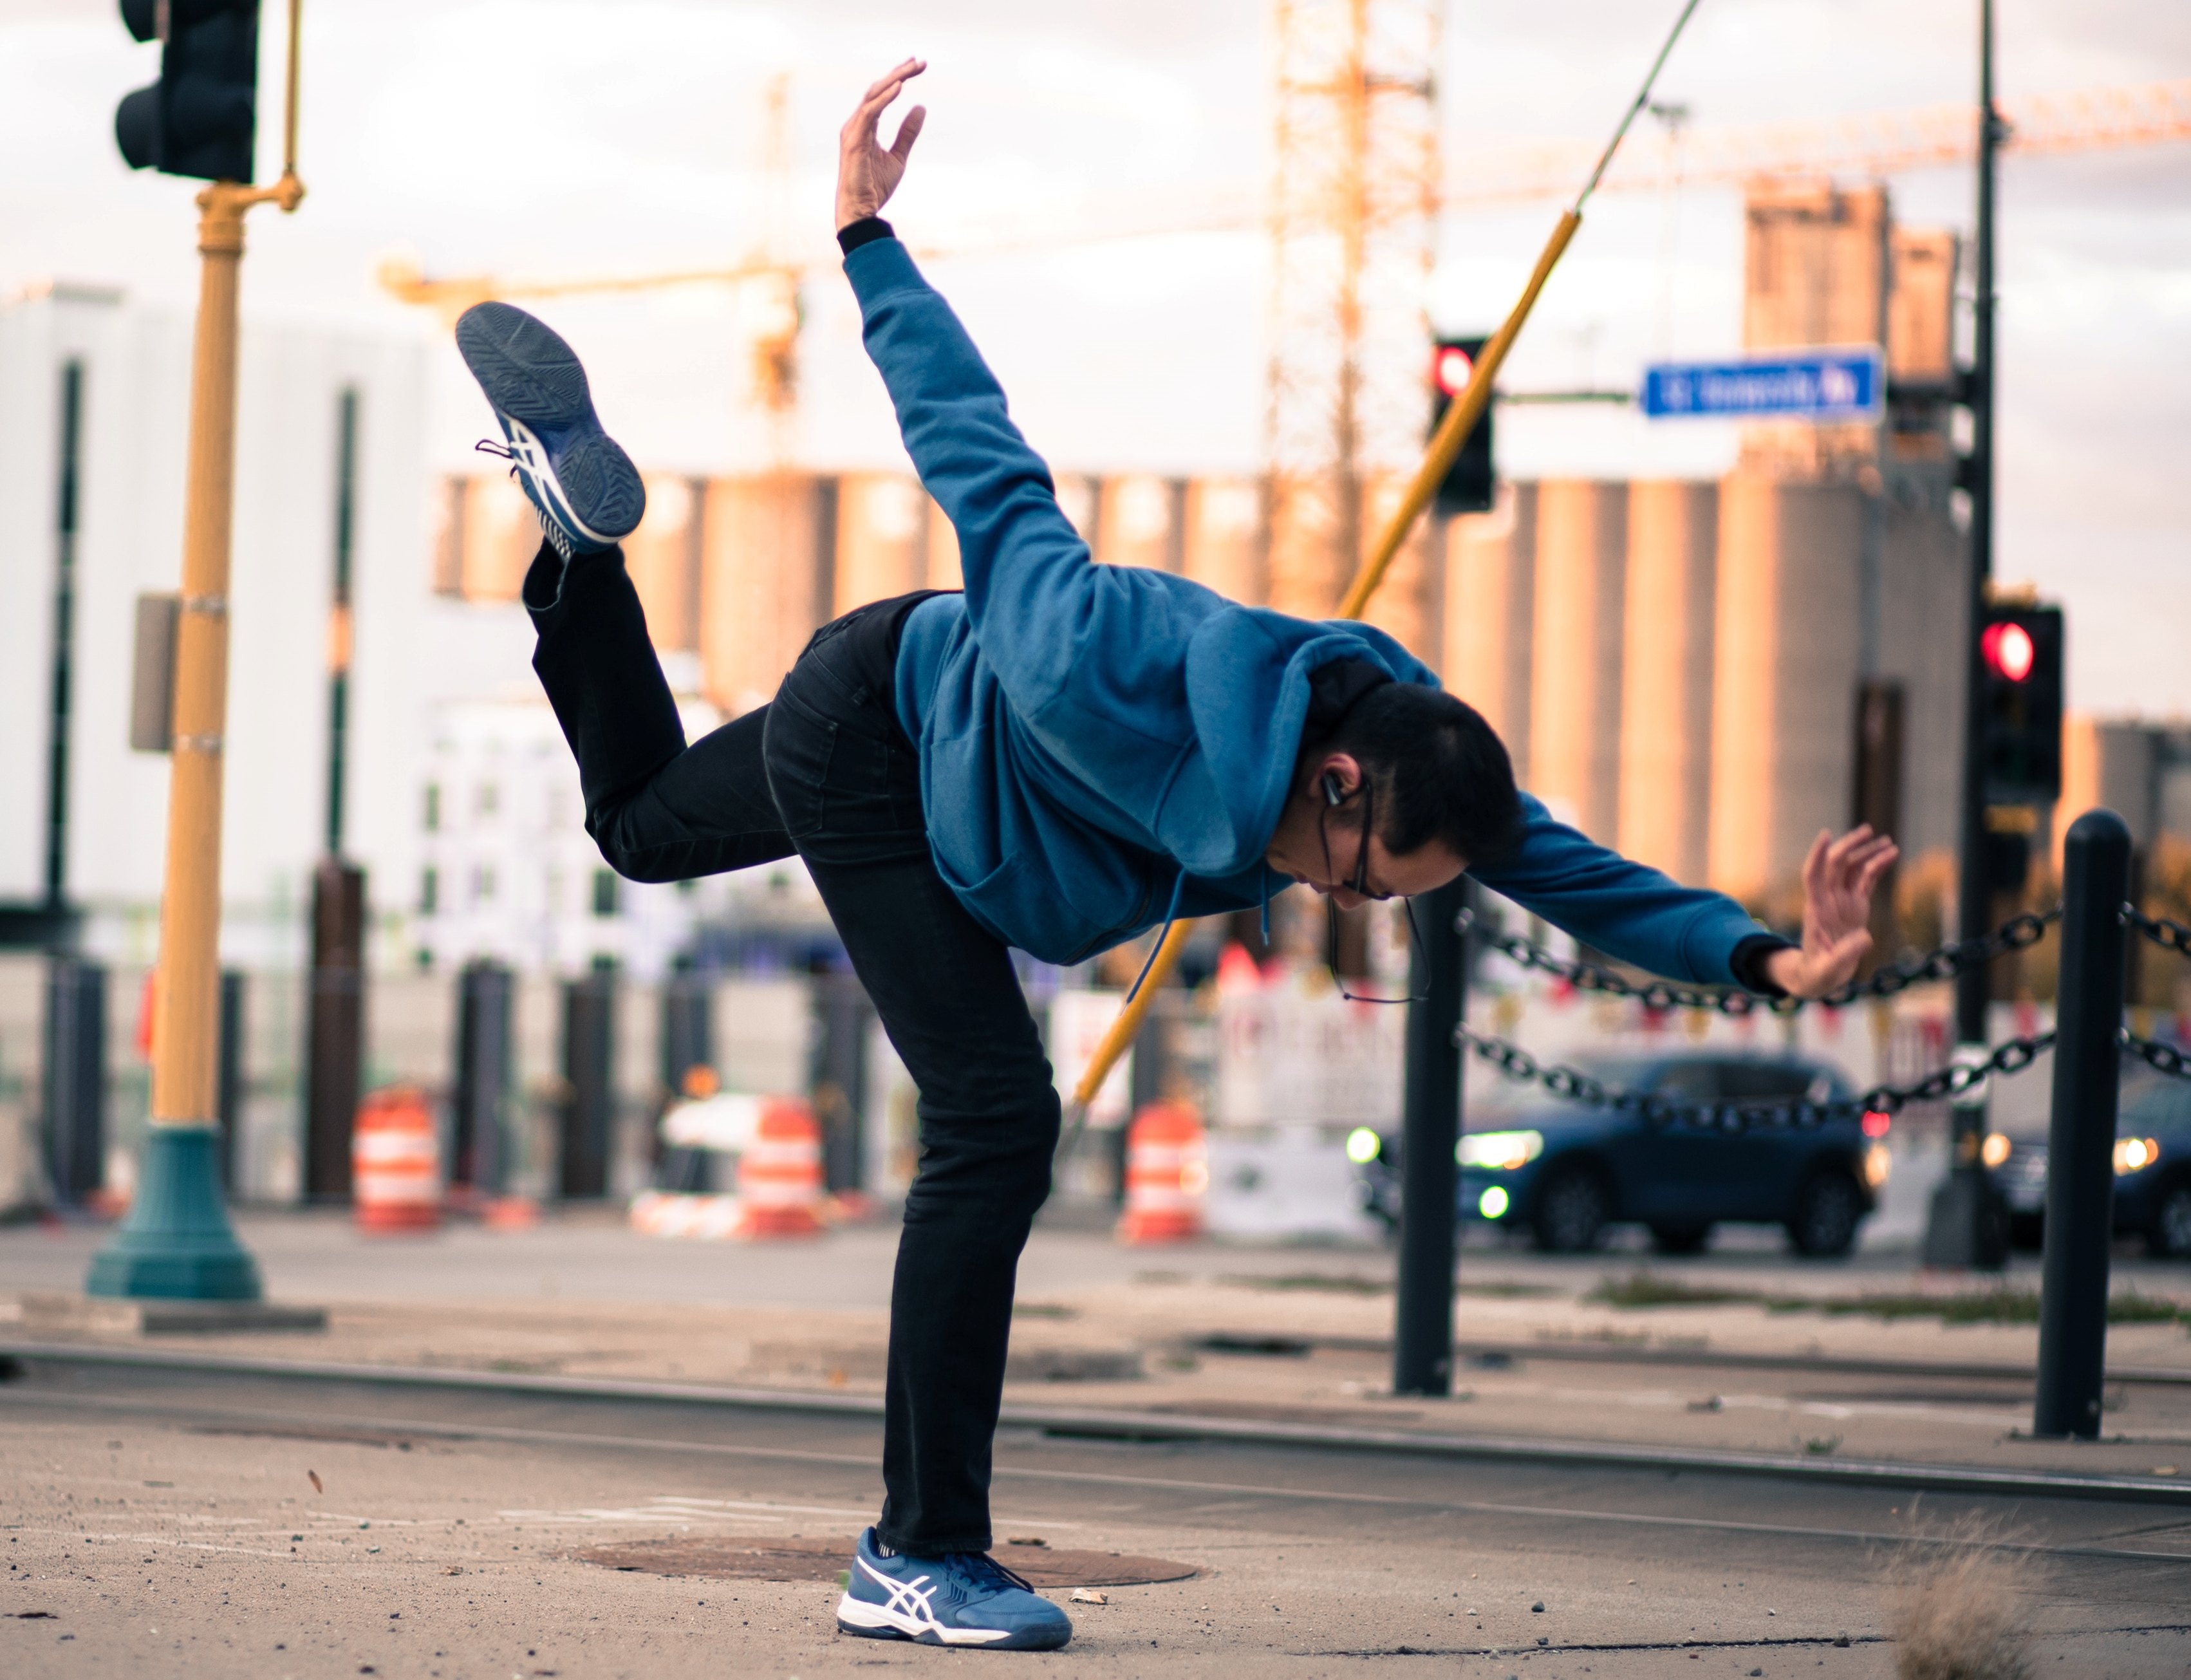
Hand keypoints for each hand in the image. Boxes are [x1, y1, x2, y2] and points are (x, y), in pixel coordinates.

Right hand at [837, 58, 926, 231]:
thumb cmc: (875, 187)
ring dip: (894, 80)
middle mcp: (856, 124)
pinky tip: (899, 88)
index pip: (881, 94)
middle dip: (898, 73)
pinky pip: (869, 113)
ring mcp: (853, 131)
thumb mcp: (898, 156)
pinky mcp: (854, 141)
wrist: (862, 210)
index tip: (916, 66)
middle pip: (876, 90)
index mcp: (864, 126)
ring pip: (872, 96)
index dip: (898, 78)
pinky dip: (884, 99)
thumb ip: (907, 133)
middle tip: (919, 62)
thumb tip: (921, 107)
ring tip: (912, 69)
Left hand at [1764, 825, 1900, 998]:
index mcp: (1817, 910)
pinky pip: (1865, 880)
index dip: (1817, 856)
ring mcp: (1842, 901)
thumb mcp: (1827, 970)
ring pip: (1852, 869)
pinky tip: (1891, 854)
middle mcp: (1828, 900)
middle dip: (1850, 846)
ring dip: (1867, 853)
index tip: (1826, 835)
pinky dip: (1877, 866)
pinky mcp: (1855, 906)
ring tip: (1888, 842)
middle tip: (1869, 831)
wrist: (1817, 976)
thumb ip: (1844, 955)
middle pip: (1835, 865)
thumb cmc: (1817, 973)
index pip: (1813, 876)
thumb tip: (1864, 938)